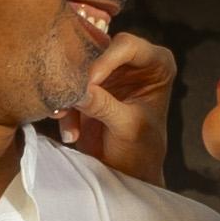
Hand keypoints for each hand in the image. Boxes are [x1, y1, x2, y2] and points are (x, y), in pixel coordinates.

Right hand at [75, 29, 178, 183]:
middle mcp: (132, 62)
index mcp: (156, 63)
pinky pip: (68, 88)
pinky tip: (70, 133)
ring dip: (68, 94)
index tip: (89, 83)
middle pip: (97, 50)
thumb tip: (78, 90)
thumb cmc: (141, 151)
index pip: (127, 45)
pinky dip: (65, 108)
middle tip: (67, 96)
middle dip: (80, 76)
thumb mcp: (127, 128)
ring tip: (63, 117)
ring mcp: (108, 73)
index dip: (105, 60)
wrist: (127, 175)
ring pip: (77, 69)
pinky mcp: (88, 89)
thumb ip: (105, 106)